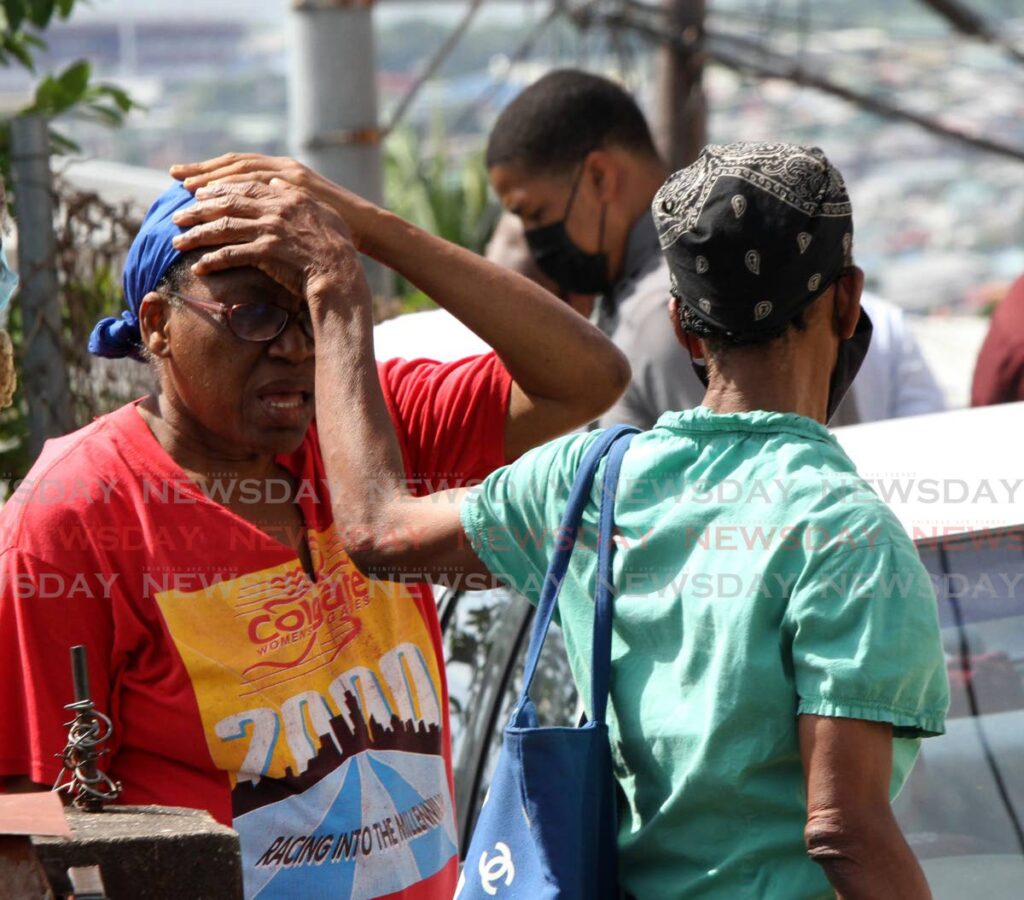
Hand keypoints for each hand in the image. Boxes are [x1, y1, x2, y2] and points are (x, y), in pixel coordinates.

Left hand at [170, 179, 369, 304]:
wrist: (341, 273)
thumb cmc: (336, 246)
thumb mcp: (320, 211)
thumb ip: (294, 196)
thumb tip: (275, 183)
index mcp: (287, 195)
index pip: (244, 185)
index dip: (217, 189)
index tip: (198, 195)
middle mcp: (275, 208)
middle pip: (226, 203)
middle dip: (197, 210)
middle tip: (177, 217)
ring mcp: (270, 230)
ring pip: (223, 227)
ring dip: (197, 235)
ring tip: (178, 242)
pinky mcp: (267, 253)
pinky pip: (232, 255)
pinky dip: (213, 261)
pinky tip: (199, 268)